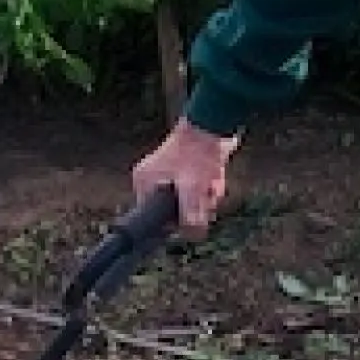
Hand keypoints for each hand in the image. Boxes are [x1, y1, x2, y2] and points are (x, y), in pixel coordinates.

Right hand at [132, 118, 238, 235]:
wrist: (212, 124)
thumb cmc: (196, 154)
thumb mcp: (192, 191)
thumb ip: (190, 218)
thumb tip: (193, 235)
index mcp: (144, 183)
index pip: (154, 219)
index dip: (174, 222)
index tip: (190, 215)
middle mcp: (153, 179)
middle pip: (175, 211)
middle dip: (196, 207)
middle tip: (205, 194)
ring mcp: (170, 173)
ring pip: (191, 201)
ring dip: (206, 197)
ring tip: (212, 182)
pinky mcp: (187, 169)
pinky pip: (199, 189)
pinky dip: (210, 186)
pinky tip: (216, 176)